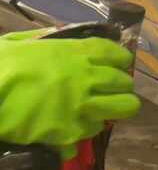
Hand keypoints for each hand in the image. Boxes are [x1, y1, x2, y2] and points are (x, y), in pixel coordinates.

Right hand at [0, 37, 139, 148]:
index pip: (114, 53)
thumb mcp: (21, 42)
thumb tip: (57, 39)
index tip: (120, 64)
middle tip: (112, 90)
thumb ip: (44, 39)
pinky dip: (90, 126)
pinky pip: (95, 129)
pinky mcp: (73, 130)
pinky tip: (79, 124)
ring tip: (104, 108)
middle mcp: (86, 77)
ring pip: (123, 107)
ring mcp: (83, 105)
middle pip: (124, 82)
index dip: (121, 59)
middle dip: (121, 85)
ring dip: (115, 107)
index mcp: (74, 52)